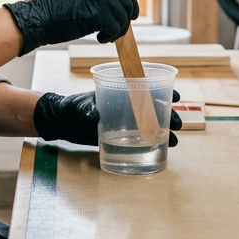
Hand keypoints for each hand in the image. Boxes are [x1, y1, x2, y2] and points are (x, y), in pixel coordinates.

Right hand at [2, 0, 138, 55]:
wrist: (39, 19)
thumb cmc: (56, 13)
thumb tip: (119, 10)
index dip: (132, 1)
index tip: (132, 14)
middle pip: (126, 2)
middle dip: (126, 19)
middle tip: (118, 32)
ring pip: (122, 17)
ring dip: (116, 31)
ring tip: (103, 36)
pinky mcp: (98, 12)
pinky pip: (115, 28)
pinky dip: (110, 37)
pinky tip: (99, 39)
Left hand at [33, 90, 182, 147]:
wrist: (62, 123)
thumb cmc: (70, 108)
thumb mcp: (77, 106)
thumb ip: (86, 109)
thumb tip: (94, 115)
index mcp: (120, 91)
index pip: (146, 87)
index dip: (163, 90)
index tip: (176, 96)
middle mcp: (126, 106)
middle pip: (154, 107)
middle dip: (169, 115)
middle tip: (177, 124)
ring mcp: (125, 122)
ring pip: (151, 124)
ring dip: (165, 131)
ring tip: (174, 141)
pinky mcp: (121, 137)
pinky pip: (141, 139)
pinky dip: (153, 144)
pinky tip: (163, 150)